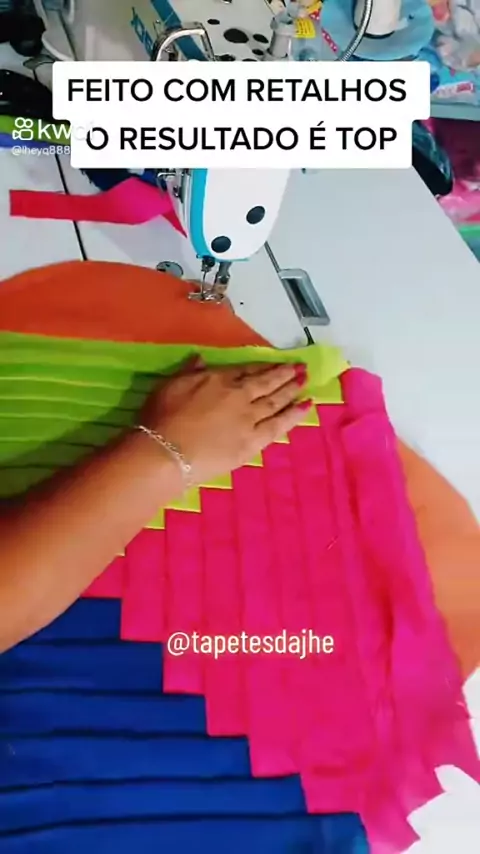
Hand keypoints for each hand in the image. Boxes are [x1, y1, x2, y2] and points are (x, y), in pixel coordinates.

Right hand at [141, 357, 311, 483]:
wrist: (167, 452)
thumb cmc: (161, 418)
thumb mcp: (170, 386)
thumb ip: (189, 371)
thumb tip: (200, 358)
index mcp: (218, 380)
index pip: (246, 370)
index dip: (263, 366)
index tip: (276, 362)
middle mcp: (239, 395)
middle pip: (266, 383)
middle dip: (284, 374)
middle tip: (301, 367)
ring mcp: (249, 419)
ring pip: (275, 401)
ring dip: (292, 389)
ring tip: (305, 381)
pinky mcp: (253, 441)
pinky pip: (279, 425)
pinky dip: (294, 414)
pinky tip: (307, 405)